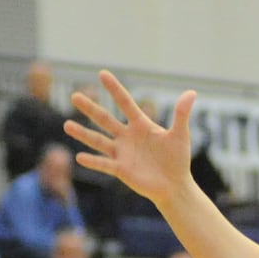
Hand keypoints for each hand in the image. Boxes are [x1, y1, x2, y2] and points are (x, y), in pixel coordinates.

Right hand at [64, 69, 196, 206]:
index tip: (102, 73)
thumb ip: (181, 114)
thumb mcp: (180, 135)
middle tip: (74, 95)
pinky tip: (79, 156)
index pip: (125, 103)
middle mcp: (127, 136)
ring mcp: (122, 153)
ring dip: (83, 133)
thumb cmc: (178, 158)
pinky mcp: (121, 169)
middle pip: (105, 119)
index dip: (114, 89)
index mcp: (141, 125)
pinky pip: (104, 164)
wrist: (174, 184)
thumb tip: (192, 92)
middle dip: (91, 108)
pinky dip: (93, 161)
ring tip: (66, 125)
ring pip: (98, 140)